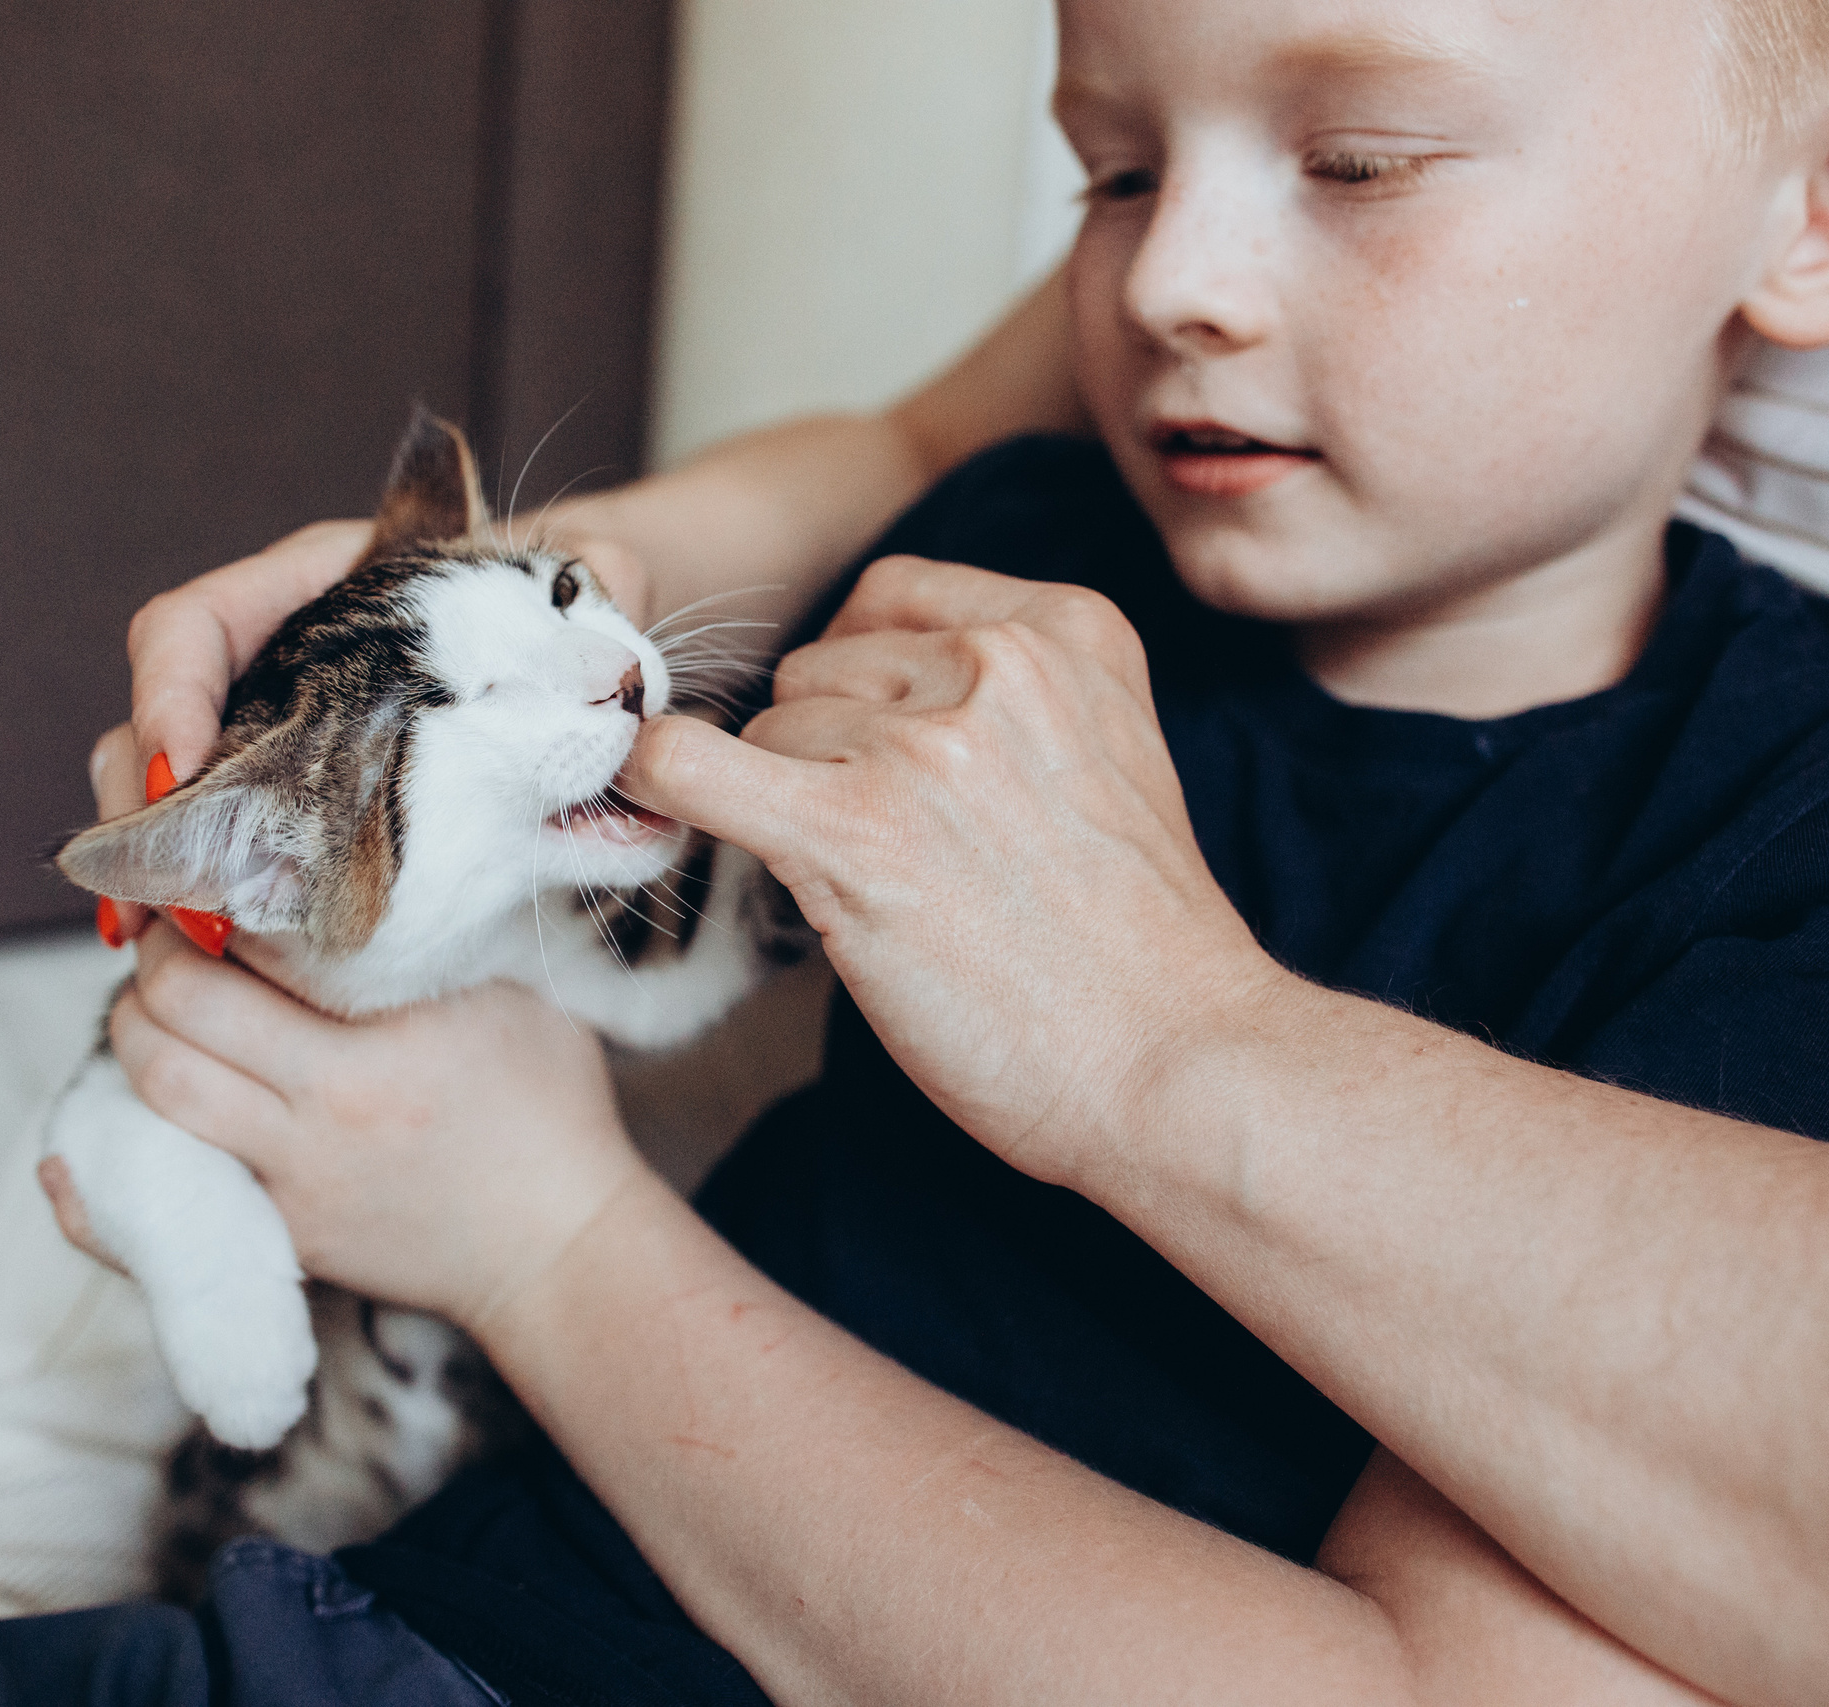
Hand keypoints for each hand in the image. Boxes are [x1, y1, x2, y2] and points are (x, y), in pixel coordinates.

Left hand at [54, 920, 652, 1329]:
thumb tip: (353, 867)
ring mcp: (284, 1194)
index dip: (185, 922)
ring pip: (150, 1112)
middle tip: (168, 942)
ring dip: (133, 1048)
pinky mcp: (279, 1239)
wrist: (560, 1248)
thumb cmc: (549, 1113)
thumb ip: (426, 939)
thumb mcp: (505, 996)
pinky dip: (96, 1187)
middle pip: (161, 1043)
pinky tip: (74, 1151)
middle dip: (146, 978)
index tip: (197, 887)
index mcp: (358, 1066)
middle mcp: (305, 1132)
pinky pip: (155, 1219)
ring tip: (158, 1011)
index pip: (215, 980)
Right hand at [88, 523, 653, 939]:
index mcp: (319, 585)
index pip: (195, 623)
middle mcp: (276, 657)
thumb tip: (617, 679)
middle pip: (158, 720)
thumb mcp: (587, 590)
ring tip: (170, 930)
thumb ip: (599, 605)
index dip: (169, 692)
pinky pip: (221, 843)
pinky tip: (196, 941)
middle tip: (165, 888)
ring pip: (175, 789)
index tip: (184, 767)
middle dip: (144, 804)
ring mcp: (277, 732)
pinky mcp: (300, 803)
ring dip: (157, 861)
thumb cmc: (570, 606)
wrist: (588, 651)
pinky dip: (199, 890)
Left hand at [622, 556, 1281, 1184]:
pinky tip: (653, 801)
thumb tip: (858, 695)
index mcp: (1068, 630)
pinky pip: (691, 766)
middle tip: (897, 854)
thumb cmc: (1137, 948)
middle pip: (821, 665)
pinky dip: (657, 780)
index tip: (878, 751)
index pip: (894, 595)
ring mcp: (921, 745)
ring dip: (791, 806)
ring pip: (767, 729)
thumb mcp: (1110, 761)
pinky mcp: (851, 832)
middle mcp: (995, 664)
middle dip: (828, 751)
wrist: (1175, 1065)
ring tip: (882, 896)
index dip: (864, 679)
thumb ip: (1008, 700)